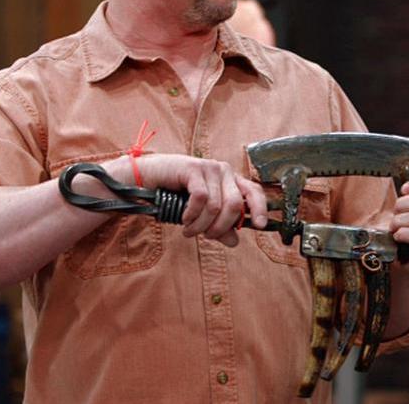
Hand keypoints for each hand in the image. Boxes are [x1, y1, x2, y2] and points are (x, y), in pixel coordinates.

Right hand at [134, 154, 268, 246]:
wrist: (147, 179)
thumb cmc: (175, 196)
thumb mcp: (200, 215)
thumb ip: (219, 227)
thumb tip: (235, 241)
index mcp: (230, 180)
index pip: (253, 191)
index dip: (260, 208)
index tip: (261, 226)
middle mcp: (223, 171)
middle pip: (234, 205)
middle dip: (221, 227)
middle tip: (207, 237)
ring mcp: (209, 167)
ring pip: (215, 206)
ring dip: (201, 225)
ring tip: (189, 231)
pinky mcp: (193, 168)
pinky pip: (200, 198)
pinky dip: (192, 214)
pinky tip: (184, 218)